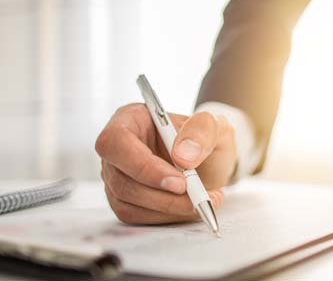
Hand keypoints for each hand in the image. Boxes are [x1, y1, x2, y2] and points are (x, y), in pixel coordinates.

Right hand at [95, 103, 237, 223]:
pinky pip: (136, 216)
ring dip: (168, 208)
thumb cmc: (205, 138)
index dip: (143, 166)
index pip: (116, 142)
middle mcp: (117, 149)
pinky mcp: (124, 200)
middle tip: (198, 197)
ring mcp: (117, 176)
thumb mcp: (214, 125)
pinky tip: (190, 206)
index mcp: (130, 119)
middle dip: (163, 195)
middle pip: (122, 179)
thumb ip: (202, 132)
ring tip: (203, 200)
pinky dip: (166, 216)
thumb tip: (183, 156)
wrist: (210, 160)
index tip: (179, 182)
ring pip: (127, 202)